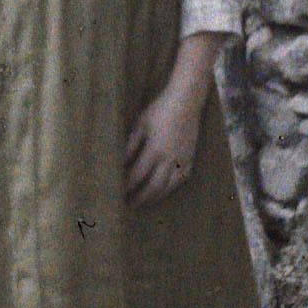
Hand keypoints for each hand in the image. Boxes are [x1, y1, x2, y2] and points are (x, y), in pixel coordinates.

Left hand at [125, 80, 202, 207]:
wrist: (186, 101)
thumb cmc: (159, 110)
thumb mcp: (140, 124)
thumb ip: (130, 145)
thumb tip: (119, 164)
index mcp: (155, 150)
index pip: (137, 176)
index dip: (127, 187)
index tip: (117, 193)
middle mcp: (170, 159)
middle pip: (153, 187)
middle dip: (140, 198)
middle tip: (128, 206)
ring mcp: (182, 161)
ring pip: (168, 187)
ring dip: (154, 197)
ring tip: (143, 203)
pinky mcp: (190, 159)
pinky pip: (181, 181)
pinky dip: (170, 189)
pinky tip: (163, 192)